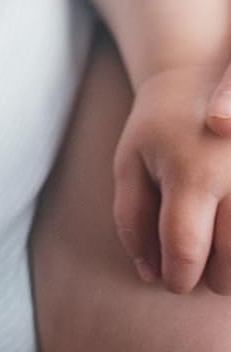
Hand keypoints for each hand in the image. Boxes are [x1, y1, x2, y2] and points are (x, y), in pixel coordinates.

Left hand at [114, 63, 230, 294]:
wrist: (205, 73)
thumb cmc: (161, 126)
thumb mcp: (130, 162)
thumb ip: (131, 218)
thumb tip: (149, 273)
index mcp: (193, 172)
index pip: (185, 249)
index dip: (176, 276)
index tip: (171, 278)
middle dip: (213, 279)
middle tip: (197, 268)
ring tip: (219, 256)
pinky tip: (228, 233)